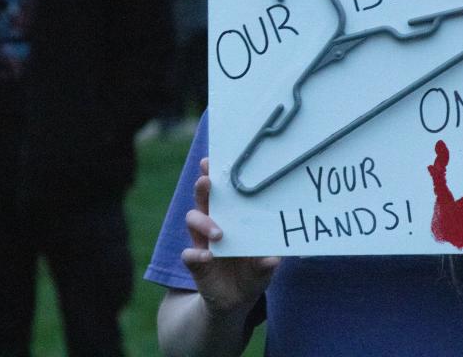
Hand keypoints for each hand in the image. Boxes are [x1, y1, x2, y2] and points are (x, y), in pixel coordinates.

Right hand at [182, 157, 279, 317]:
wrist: (236, 301)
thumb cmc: (253, 273)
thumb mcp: (265, 269)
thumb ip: (266, 264)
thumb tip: (273, 259)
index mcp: (232, 217)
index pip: (222, 191)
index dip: (216, 175)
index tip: (212, 161)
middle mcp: (213, 223)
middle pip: (203, 198)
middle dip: (203, 187)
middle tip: (206, 181)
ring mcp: (202, 242)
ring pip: (192, 219)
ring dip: (203, 222)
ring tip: (219, 233)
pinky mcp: (196, 263)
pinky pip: (189, 255)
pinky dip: (196, 255)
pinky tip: (206, 257)